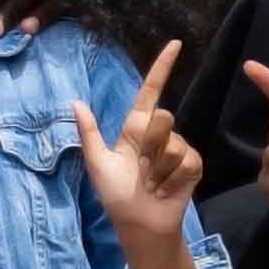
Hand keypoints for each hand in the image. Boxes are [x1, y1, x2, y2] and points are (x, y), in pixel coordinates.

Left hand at [74, 41, 203, 244]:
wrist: (141, 224)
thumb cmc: (116, 195)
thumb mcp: (97, 163)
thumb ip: (89, 133)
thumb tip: (76, 102)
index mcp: (135, 129)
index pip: (150, 92)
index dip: (162, 68)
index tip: (175, 45)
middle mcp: (159, 135)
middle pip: (162, 118)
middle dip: (150, 144)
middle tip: (140, 169)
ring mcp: (178, 149)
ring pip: (172, 143)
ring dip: (157, 168)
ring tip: (152, 184)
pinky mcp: (193, 165)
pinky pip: (185, 160)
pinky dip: (170, 179)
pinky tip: (165, 189)